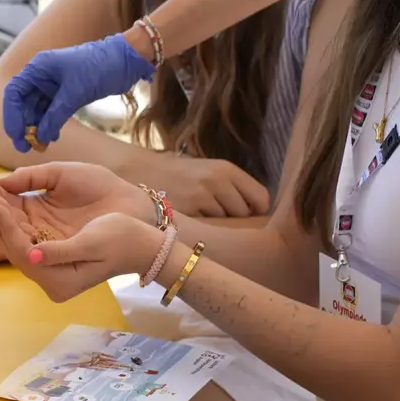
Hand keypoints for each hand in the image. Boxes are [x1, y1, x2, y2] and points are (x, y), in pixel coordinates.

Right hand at [0, 161, 156, 236]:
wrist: (129, 203)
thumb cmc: (98, 184)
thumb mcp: (61, 174)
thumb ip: (32, 177)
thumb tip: (0, 183)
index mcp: (36, 206)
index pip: (9, 203)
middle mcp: (37, 226)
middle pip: (8, 221)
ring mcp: (47, 240)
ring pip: (16, 235)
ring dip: (2, 222)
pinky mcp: (57, 253)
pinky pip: (32, 249)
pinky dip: (19, 237)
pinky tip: (9, 225)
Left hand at [0, 200, 161, 301]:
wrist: (141, 243)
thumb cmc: (122, 238)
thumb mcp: (92, 243)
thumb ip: (61, 252)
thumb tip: (33, 256)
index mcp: (61, 282)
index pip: (24, 254)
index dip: (7, 228)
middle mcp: (51, 283)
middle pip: (15, 251)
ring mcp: (50, 274)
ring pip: (17, 246)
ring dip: (2, 222)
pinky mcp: (50, 262)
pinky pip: (25, 242)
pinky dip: (13, 224)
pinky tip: (2, 207)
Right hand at [3, 33, 154, 150]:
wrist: (126, 61)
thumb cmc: (100, 67)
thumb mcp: (75, 92)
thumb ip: (55, 116)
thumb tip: (40, 138)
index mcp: (38, 67)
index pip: (14, 93)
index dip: (11, 115)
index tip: (16, 134)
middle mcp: (41, 76)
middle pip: (23, 104)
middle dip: (23, 125)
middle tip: (25, 147)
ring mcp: (53, 85)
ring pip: (36, 110)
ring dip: (36, 128)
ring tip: (40, 146)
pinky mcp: (65, 93)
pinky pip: (50, 112)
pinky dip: (50, 125)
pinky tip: (52, 138)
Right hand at [139, 153, 270, 218]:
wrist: (138, 171)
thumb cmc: (178, 175)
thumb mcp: (208, 171)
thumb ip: (232, 186)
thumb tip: (258, 211)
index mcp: (226, 169)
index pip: (261, 198)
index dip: (255, 210)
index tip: (245, 214)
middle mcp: (216, 181)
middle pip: (244, 214)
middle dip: (235, 219)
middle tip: (219, 218)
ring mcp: (200, 197)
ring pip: (226, 225)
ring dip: (218, 228)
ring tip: (202, 220)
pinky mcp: (185, 212)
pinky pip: (206, 231)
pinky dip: (202, 231)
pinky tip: (191, 224)